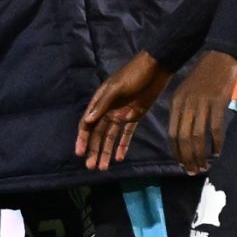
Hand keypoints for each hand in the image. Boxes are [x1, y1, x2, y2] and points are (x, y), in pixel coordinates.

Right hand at [77, 51, 170, 168]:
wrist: (157, 68)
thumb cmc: (134, 75)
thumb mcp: (117, 88)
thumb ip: (103, 104)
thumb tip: (88, 121)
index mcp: (100, 101)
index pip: (87, 123)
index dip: (82, 138)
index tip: (79, 153)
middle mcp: (108, 110)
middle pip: (98, 134)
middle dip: (93, 150)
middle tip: (92, 166)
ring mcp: (121, 114)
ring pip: (110, 137)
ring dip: (106, 151)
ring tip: (103, 167)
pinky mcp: (134, 116)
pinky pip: (126, 134)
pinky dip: (122, 146)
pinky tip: (119, 158)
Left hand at [166, 51, 236, 174]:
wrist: (219, 57)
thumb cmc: (203, 77)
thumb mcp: (185, 92)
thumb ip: (183, 112)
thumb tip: (183, 137)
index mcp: (176, 103)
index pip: (171, 134)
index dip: (176, 152)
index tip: (181, 164)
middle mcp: (186, 105)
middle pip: (183, 139)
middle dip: (187, 158)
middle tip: (193, 171)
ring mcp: (202, 104)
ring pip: (198, 137)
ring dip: (200, 155)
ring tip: (204, 166)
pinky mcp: (217, 103)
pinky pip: (215, 129)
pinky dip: (216, 143)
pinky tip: (217, 152)